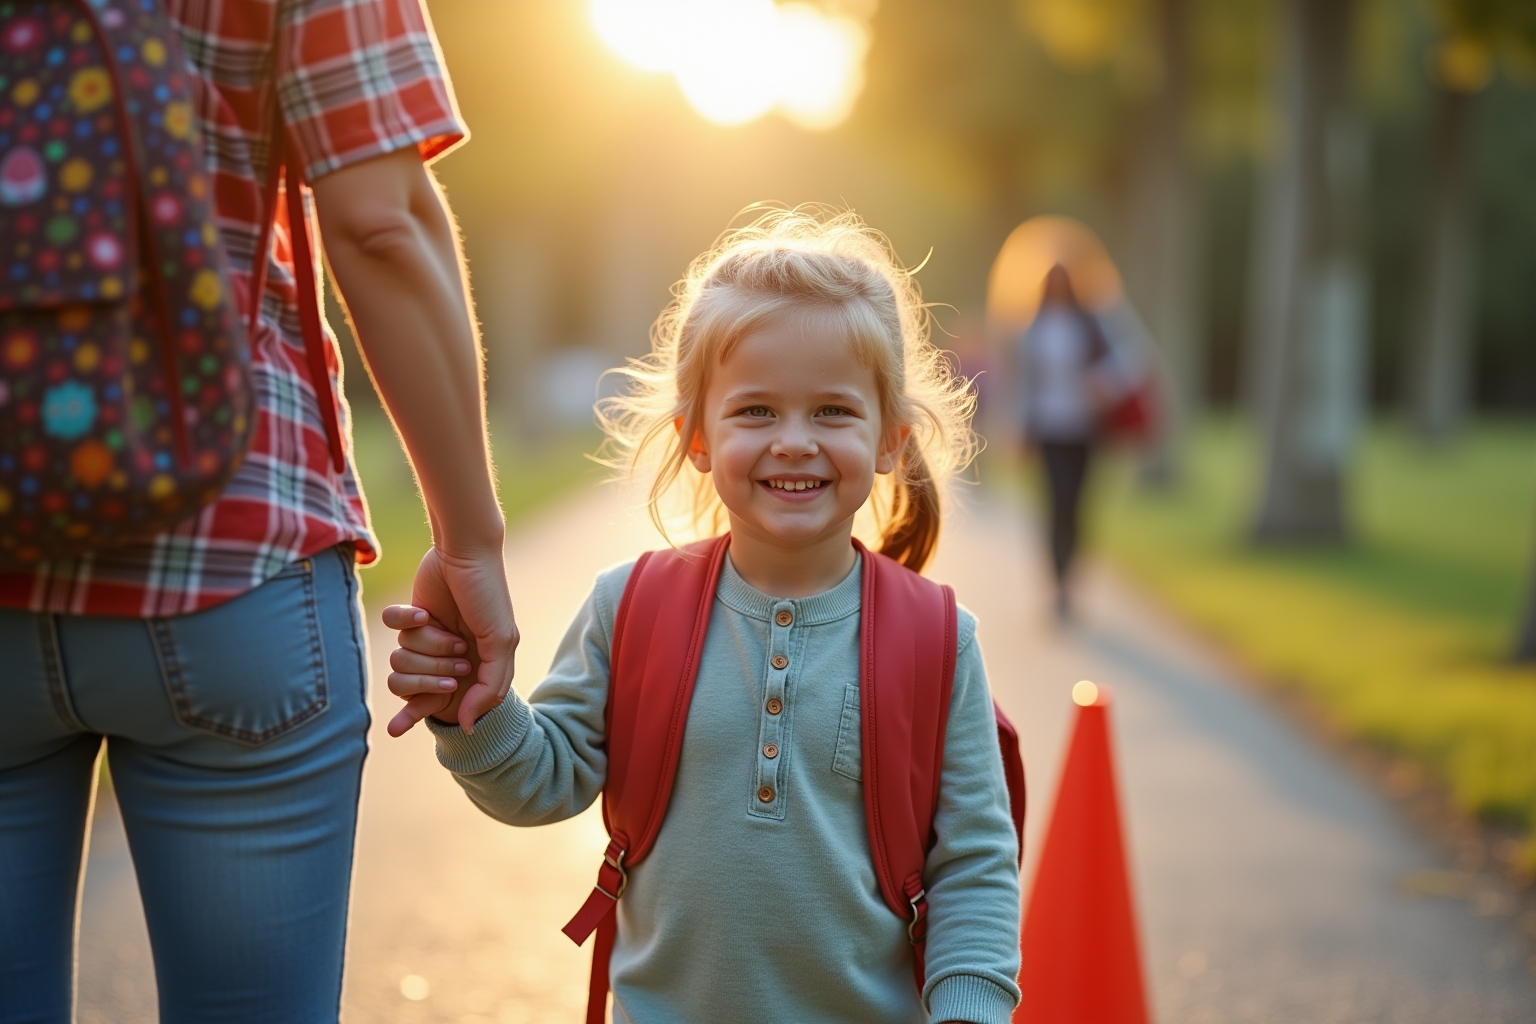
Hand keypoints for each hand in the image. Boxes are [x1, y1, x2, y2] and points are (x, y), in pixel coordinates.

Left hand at [383, 544, 518, 734]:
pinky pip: (392, 629)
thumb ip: (489, 687)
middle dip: (431, 667)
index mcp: (472, 669)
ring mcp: (428, 637)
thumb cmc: (488, 596)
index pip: (438, 705)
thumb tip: (469, 726)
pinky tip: (422, 611)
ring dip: (422, 641)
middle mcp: (447, 657)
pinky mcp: (411, 617)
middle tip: (455, 650)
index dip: (430, 702)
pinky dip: (403, 619)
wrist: (468, 551)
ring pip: (399, 660)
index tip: (440, 692)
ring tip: (441, 624)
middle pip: (412, 686)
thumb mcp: (500, 642)